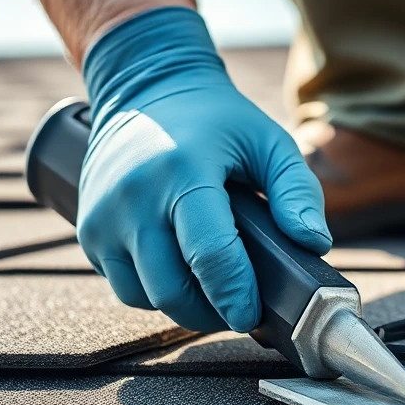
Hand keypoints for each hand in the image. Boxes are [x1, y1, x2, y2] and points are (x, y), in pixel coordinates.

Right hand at [78, 7, 330, 332]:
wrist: (145, 88)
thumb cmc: (217, 121)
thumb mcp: (268, 141)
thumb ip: (298, 191)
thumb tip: (314, 244)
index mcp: (183, 172)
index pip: (211, 256)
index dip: (236, 297)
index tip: (252, 316)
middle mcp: (133, 197)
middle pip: (172, 289)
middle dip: (211, 312)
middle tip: (239, 310)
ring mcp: (103, 216)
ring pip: (144, 296)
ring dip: (182, 305)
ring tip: (212, 290)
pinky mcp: (89, 230)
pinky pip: (123, 284)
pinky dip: (153, 290)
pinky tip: (181, 273)